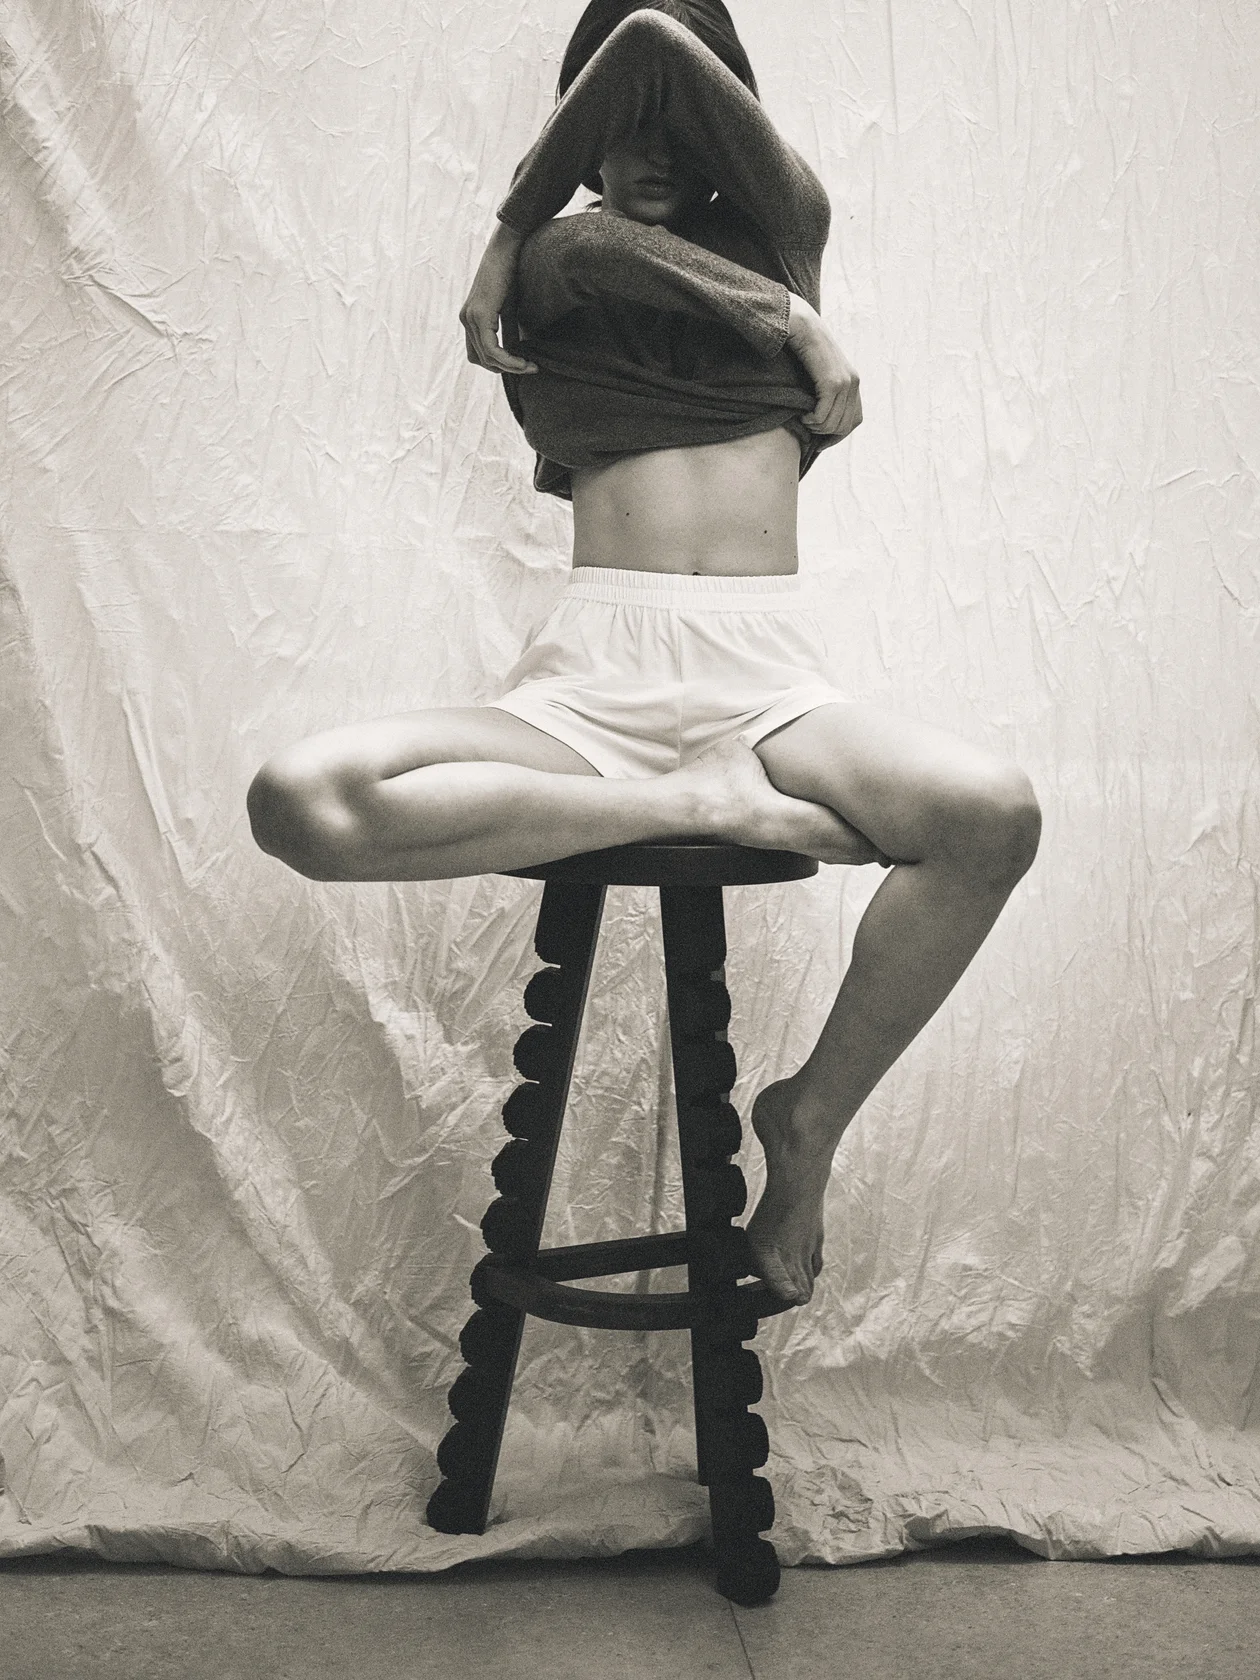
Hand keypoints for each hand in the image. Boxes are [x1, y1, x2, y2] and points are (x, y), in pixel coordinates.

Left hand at [459, 222, 538, 375]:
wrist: (509, 247)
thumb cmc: (512, 272)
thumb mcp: (510, 309)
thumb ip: (509, 331)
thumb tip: (517, 352)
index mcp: (469, 317)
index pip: (478, 354)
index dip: (499, 364)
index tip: (522, 364)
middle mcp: (465, 319)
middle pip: (482, 360)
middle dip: (506, 369)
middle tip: (530, 368)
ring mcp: (470, 317)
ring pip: (487, 357)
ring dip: (510, 367)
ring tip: (531, 365)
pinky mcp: (480, 315)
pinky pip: (491, 349)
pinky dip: (508, 360)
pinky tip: (524, 360)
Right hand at [785, 294, 861, 439]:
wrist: (801, 325)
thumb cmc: (803, 350)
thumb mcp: (821, 373)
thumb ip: (827, 392)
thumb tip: (822, 420)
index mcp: (854, 382)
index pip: (853, 421)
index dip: (837, 436)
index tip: (819, 440)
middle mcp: (854, 383)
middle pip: (843, 427)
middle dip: (824, 434)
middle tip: (807, 427)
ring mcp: (845, 382)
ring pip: (832, 424)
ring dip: (815, 427)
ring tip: (804, 419)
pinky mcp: (832, 382)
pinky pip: (824, 415)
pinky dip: (812, 420)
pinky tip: (803, 414)